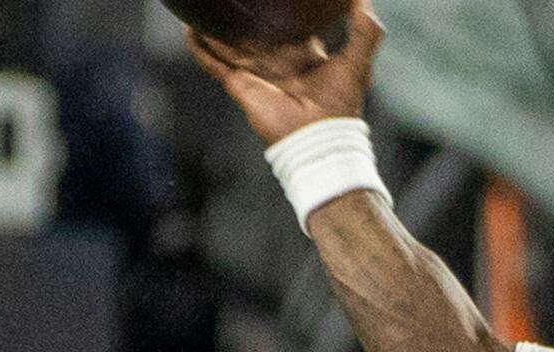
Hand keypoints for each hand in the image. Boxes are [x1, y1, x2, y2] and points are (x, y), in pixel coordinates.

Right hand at [187, 0, 380, 144]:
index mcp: (303, 55)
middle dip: (241, 16)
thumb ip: (365, 31)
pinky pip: (214, 63)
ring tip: (203, 7)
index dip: (279, 9)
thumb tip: (362, 0)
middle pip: (253, 32)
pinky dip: (200, 49)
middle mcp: (276, 62)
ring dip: (215, 27)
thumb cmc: (340, 105)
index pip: (287, 26)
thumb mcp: (358, 61)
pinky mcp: (239, 84)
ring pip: (228, 43)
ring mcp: (256, 73)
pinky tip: (188, 31)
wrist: (318, 137)